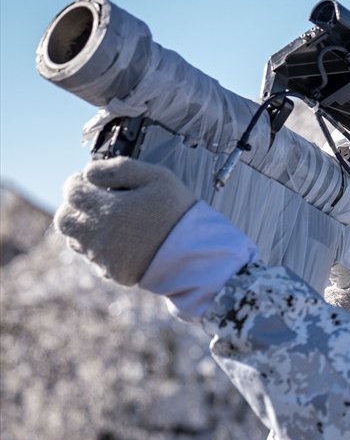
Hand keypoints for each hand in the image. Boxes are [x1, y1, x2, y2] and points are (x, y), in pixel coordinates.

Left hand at [55, 157, 196, 285]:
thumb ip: (120, 168)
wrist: (194, 254)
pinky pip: (95, 258)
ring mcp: (103, 256)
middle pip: (65, 219)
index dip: (79, 182)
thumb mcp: (158, 177)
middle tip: (94, 202)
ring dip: (85, 228)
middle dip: (74, 207)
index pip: (72, 190)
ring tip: (108, 222)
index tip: (90, 182)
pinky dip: (101, 248)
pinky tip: (121, 241)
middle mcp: (97, 234)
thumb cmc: (178, 212)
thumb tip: (89, 171)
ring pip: (75, 241)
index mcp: (106, 207)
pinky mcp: (112, 271)